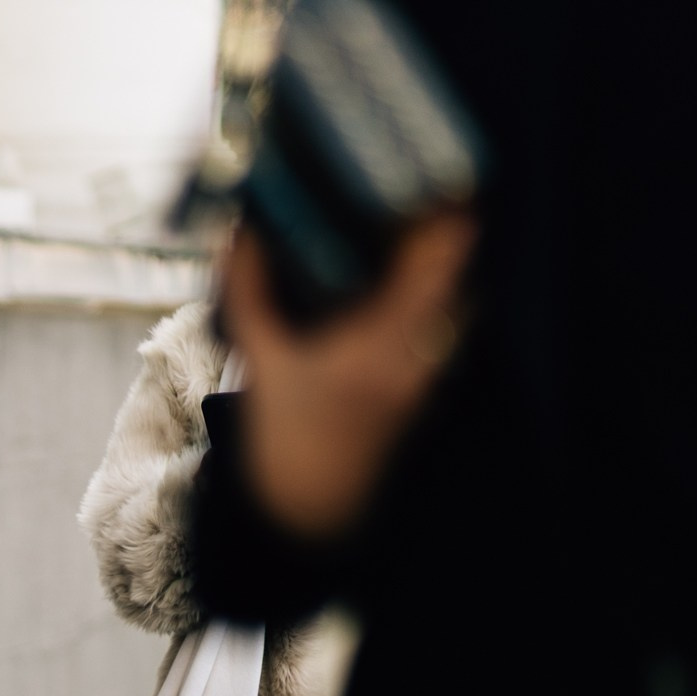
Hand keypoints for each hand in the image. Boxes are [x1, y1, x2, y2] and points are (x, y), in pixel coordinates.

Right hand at [220, 213, 477, 537]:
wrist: (303, 520)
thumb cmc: (283, 446)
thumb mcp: (261, 365)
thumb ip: (249, 295)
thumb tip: (241, 234)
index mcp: (385, 343)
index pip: (440, 260)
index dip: (445, 212)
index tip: (432, 175)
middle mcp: (419, 357)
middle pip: (456, 276)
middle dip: (441, 236)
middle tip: (416, 196)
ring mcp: (425, 379)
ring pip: (452, 306)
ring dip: (436, 271)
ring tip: (407, 239)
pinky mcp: (418, 396)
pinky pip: (437, 334)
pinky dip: (424, 305)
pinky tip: (391, 295)